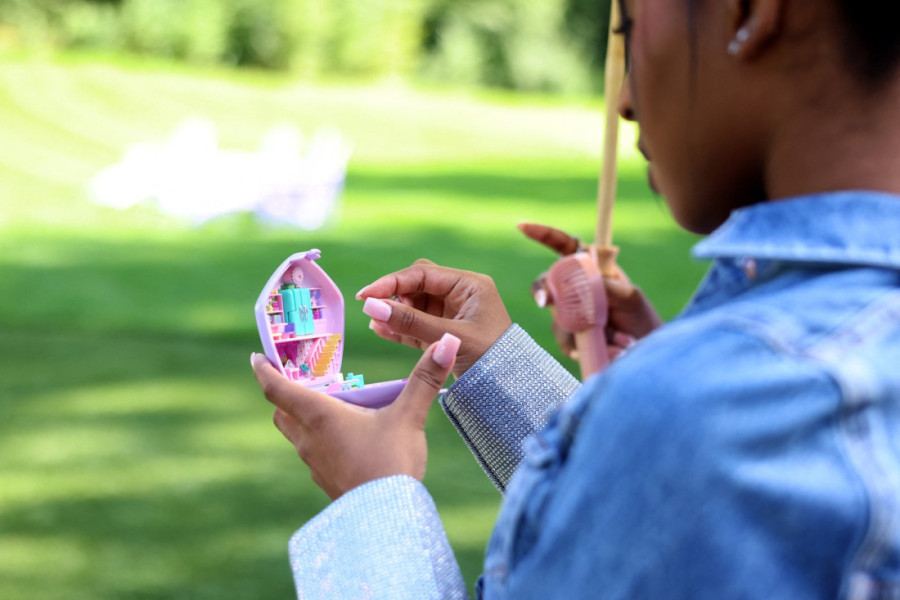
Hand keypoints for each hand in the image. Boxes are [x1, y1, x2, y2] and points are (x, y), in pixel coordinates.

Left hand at [251, 334, 460, 499]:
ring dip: (305, 417)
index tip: (257, 357)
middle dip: (285, 393)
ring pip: (297, 434)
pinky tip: (348, 438)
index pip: (276, 389)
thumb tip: (447, 342)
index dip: (263, 370)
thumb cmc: (391, 465)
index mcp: (319, 416)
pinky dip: (321, 439)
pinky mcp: (327, 480)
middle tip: (302, 378)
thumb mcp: (409, 417)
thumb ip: (425, 378)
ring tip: (331, 405)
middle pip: (282, 411)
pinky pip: (314, 454)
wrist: (387, 521)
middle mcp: (309, 439)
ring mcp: (315, 463)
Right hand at [356, 259, 511, 377]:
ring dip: (395, 313)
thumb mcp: (449, 338)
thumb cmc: (490, 359)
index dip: (392, 282)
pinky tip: (380, 330)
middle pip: (418, 284)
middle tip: (374, 310)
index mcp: (470, 285)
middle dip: (395, 296)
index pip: (423, 274)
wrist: (509, 390)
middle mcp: (461, 294)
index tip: (366, 295)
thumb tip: (372, 307)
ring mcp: (452, 313)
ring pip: (415, 304)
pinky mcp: (445, 332)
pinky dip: (400, 327)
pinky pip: (417, 324)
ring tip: (376, 324)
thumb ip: (411, 322)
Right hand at [519, 222, 662, 361]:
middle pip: (546, 281)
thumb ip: (608, 287)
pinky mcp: (569, 337)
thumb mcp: (630, 297)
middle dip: (542, 290)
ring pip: (556, 316)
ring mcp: (568, 313)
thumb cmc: (640, 319)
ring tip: (622, 341)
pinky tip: (612, 350)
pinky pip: (565, 341)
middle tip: (547, 300)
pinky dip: (586, 347)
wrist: (645, 351)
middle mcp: (574, 289)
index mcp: (589, 269)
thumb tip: (582, 284)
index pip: (562, 246)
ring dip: (587, 330)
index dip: (542, 234)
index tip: (522, 227)